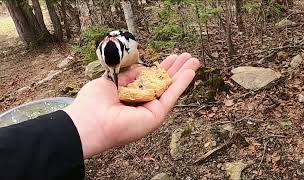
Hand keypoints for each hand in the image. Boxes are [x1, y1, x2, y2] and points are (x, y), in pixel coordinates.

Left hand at [63, 53, 199, 158]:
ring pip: (171, 89)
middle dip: (177, 69)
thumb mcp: (112, 81)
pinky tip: (191, 72)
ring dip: (184, 74)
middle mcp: (143, 104)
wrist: (89, 121)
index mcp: (132, 96)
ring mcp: (150, 110)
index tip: (172, 57)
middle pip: (164, 83)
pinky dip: (182, 83)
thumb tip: (143, 68)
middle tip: (188, 56)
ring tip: (195, 60)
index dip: (163, 68)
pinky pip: (171, 96)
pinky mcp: (156, 116)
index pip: (151, 80)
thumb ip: (130, 75)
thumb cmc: (93, 103)